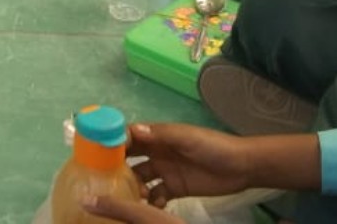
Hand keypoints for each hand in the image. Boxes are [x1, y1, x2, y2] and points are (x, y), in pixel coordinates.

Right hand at [89, 123, 252, 214]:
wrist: (241, 167)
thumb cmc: (213, 146)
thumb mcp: (187, 138)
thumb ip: (162, 135)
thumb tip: (133, 130)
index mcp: (159, 136)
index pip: (130, 136)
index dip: (113, 142)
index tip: (96, 152)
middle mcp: (157, 152)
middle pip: (130, 158)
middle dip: (116, 166)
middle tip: (103, 180)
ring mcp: (165, 171)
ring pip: (139, 178)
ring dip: (132, 187)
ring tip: (128, 197)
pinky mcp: (175, 188)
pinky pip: (155, 195)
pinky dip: (150, 201)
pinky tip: (150, 206)